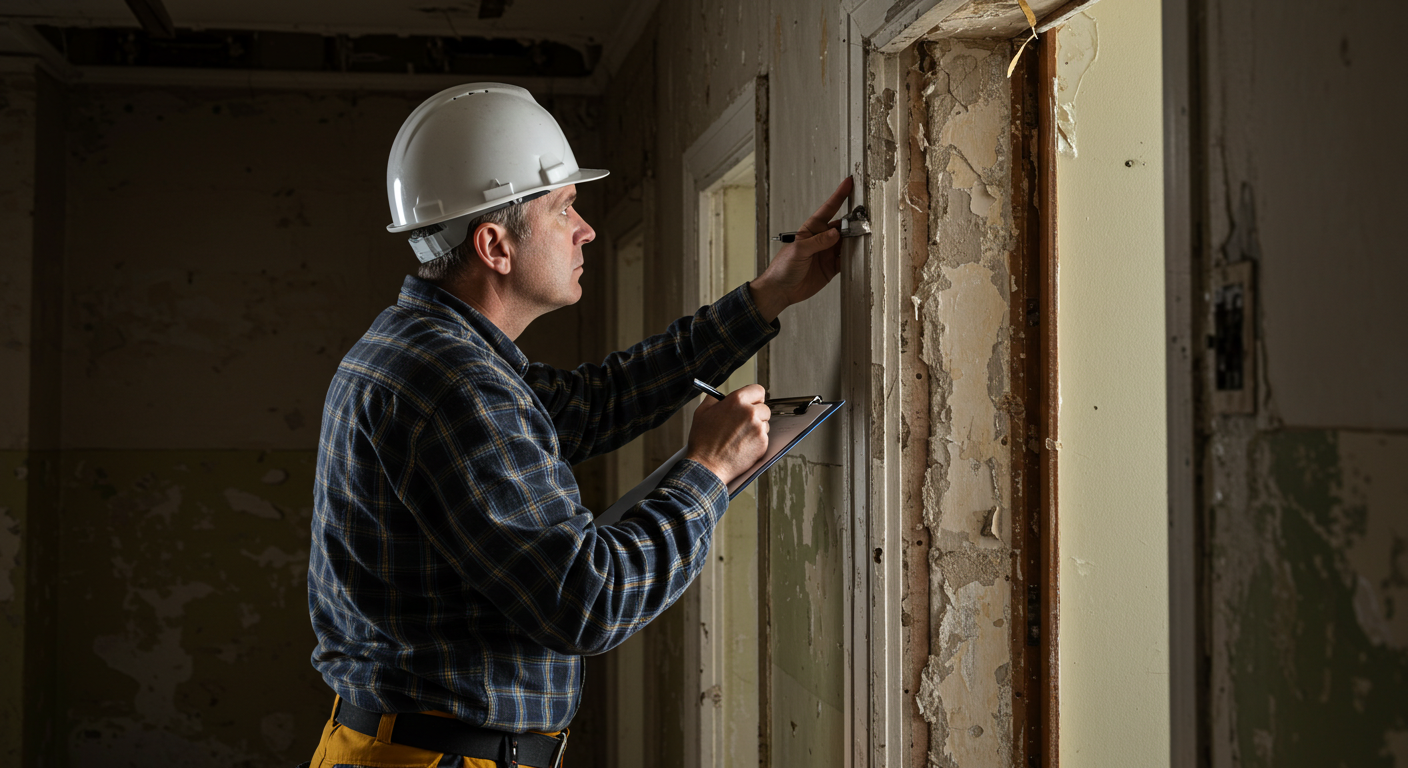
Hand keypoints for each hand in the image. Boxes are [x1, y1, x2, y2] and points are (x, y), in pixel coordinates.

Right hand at [685, 384, 770, 485]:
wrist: (708, 465)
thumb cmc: (703, 441)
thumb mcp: (702, 412)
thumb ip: (713, 400)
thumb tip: (719, 396)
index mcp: (736, 401)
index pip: (758, 390)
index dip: (754, 397)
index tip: (752, 402)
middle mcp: (750, 412)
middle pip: (764, 407)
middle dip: (756, 414)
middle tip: (744, 422)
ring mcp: (758, 428)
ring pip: (765, 423)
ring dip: (756, 428)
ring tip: (739, 437)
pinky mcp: (762, 443)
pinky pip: (764, 438)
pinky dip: (756, 441)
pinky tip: (742, 445)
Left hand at [749, 177, 854, 321]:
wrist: (780, 290)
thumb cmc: (782, 268)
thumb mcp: (798, 251)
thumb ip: (817, 242)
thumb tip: (835, 233)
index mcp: (811, 230)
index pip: (827, 209)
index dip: (838, 196)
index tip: (848, 183)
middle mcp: (821, 239)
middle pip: (841, 226)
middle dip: (852, 221)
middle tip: (863, 219)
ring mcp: (827, 253)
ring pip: (846, 243)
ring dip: (855, 240)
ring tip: (864, 236)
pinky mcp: (831, 267)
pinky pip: (846, 260)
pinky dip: (854, 257)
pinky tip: (859, 254)